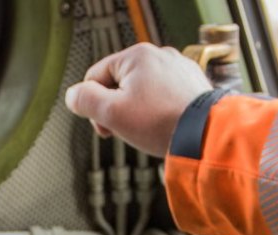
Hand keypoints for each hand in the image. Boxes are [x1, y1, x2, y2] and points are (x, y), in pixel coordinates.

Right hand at [65, 43, 212, 156]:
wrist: (205, 135)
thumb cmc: (161, 123)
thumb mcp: (111, 113)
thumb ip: (85, 100)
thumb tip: (72, 95)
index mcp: (137, 56)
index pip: (96, 77)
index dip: (94, 106)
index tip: (105, 128)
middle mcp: (160, 56)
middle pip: (120, 84)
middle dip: (118, 110)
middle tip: (126, 131)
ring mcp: (179, 69)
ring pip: (143, 92)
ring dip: (138, 113)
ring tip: (149, 130)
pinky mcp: (193, 85)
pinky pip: (164, 97)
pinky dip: (159, 112)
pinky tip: (164, 127)